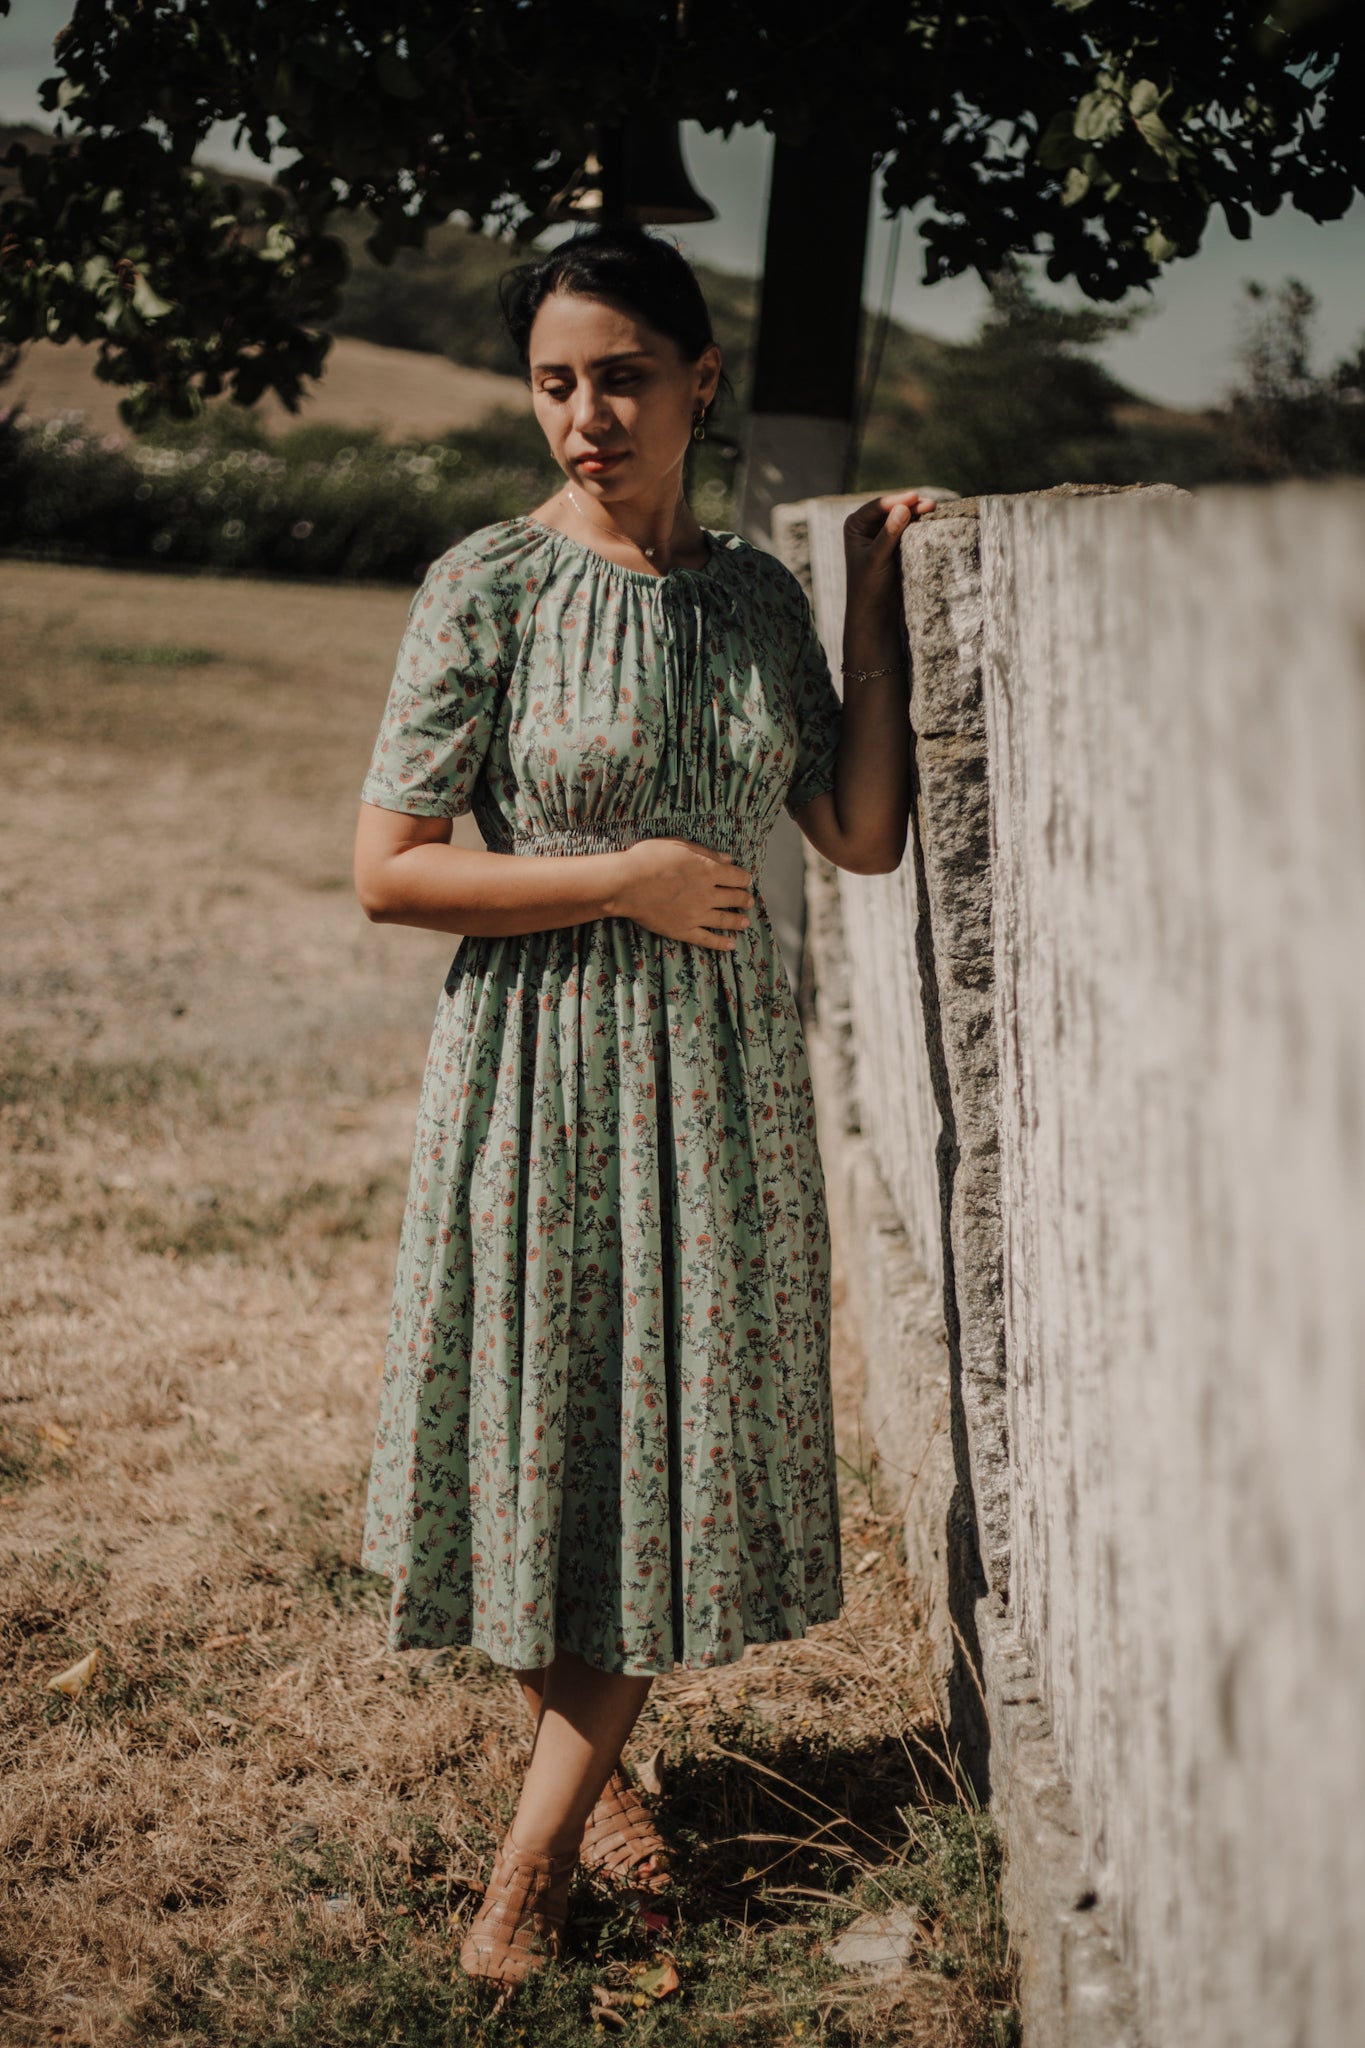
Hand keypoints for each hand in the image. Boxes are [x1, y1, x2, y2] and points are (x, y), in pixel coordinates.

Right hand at [613, 837, 753, 950]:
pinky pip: (707, 939)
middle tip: (748, 901)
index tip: (747, 880)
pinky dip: (721, 943)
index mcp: (708, 870)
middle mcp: (707, 894)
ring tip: (745, 923)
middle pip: (734, 898)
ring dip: (738, 921)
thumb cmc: (648, 859)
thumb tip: (727, 858)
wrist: (626, 884)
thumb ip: (705, 852)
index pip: (736, 876)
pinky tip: (730, 945)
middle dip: (744, 899)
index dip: (744, 878)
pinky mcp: (684, 930)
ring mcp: (697, 915)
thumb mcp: (678, 845)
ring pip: (725, 920)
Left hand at [843, 489, 935, 608]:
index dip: (896, 500)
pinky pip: (909, 528)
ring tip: (933, 508)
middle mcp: (867, 525)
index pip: (877, 507)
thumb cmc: (868, 585)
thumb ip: (889, 534)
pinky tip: (931, 520)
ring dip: (917, 513)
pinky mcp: (896, 542)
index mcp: (855, 525)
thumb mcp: (877, 558)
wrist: (875, 609)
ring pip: (902, 517)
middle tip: (930, 504)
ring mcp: (882, 532)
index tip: (914, 497)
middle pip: (892, 509)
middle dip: (911, 505)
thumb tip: (903, 508)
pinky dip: (919, 524)